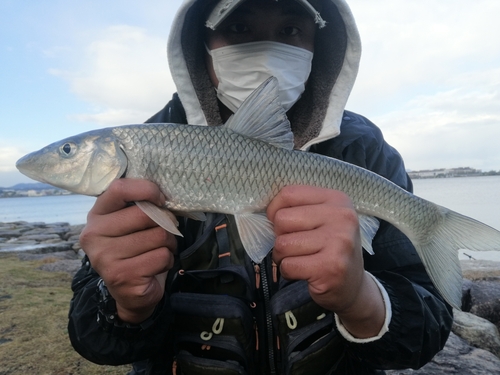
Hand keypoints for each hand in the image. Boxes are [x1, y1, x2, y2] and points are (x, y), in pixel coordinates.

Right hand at [80, 179, 176, 323]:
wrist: (130, 292)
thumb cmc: (135, 249)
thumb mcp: (130, 223)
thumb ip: (139, 206)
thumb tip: (163, 195)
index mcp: (96, 215)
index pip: (119, 189)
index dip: (147, 190)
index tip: (161, 200)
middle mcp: (93, 235)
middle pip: (145, 214)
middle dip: (165, 223)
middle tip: (164, 232)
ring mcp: (105, 258)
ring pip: (158, 235)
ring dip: (169, 243)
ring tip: (158, 250)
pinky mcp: (123, 276)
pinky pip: (162, 256)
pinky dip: (167, 260)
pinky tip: (156, 266)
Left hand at [267, 185, 384, 338]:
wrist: (354, 286)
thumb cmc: (330, 248)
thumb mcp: (323, 219)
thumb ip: (299, 208)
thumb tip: (264, 210)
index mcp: (337, 200)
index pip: (289, 194)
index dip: (275, 210)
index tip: (283, 224)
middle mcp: (342, 218)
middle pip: (282, 219)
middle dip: (280, 237)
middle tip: (296, 246)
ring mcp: (338, 243)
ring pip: (282, 244)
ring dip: (283, 257)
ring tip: (301, 259)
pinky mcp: (330, 268)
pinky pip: (288, 266)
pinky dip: (288, 272)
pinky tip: (305, 272)